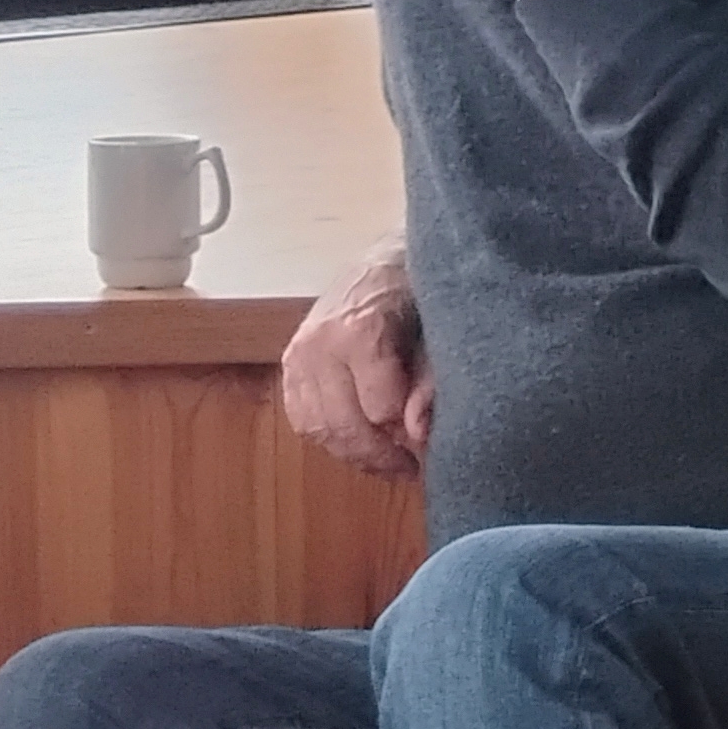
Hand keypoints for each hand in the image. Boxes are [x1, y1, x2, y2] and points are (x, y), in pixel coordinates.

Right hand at [280, 238, 434, 480]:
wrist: (386, 261)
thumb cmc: (419, 293)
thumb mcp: (438, 332)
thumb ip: (431, 381)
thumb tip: (418, 434)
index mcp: (358, 331)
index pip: (380, 412)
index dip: (409, 436)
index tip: (433, 444)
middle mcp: (319, 345)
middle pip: (344, 426)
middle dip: (380, 455)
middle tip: (411, 467)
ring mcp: (298, 354)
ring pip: (319, 429)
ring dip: (353, 452)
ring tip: (386, 458)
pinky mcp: (289, 363)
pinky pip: (302, 419)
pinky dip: (328, 436)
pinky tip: (357, 438)